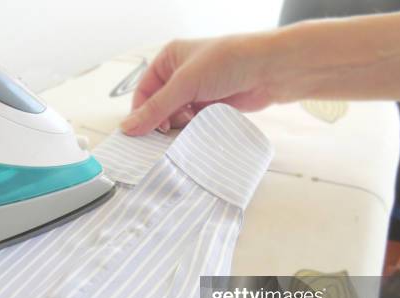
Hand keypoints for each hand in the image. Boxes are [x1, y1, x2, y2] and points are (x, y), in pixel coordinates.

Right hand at [121, 35, 277, 135]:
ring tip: (185, 128)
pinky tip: (196, 131)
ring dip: (178, 126)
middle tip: (160, 137)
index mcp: (170, 59)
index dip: (140, 111)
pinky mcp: (212, 106)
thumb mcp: (185, 83)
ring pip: (176, 116)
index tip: (138, 133)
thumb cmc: (231, 60)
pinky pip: (193, 123)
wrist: (270, 70)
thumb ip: (156, 108)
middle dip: (160, 121)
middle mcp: (182, 74)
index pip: (144, 90)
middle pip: (159, 106)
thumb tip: (129, 126)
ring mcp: (198, 91)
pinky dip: (192, 129)